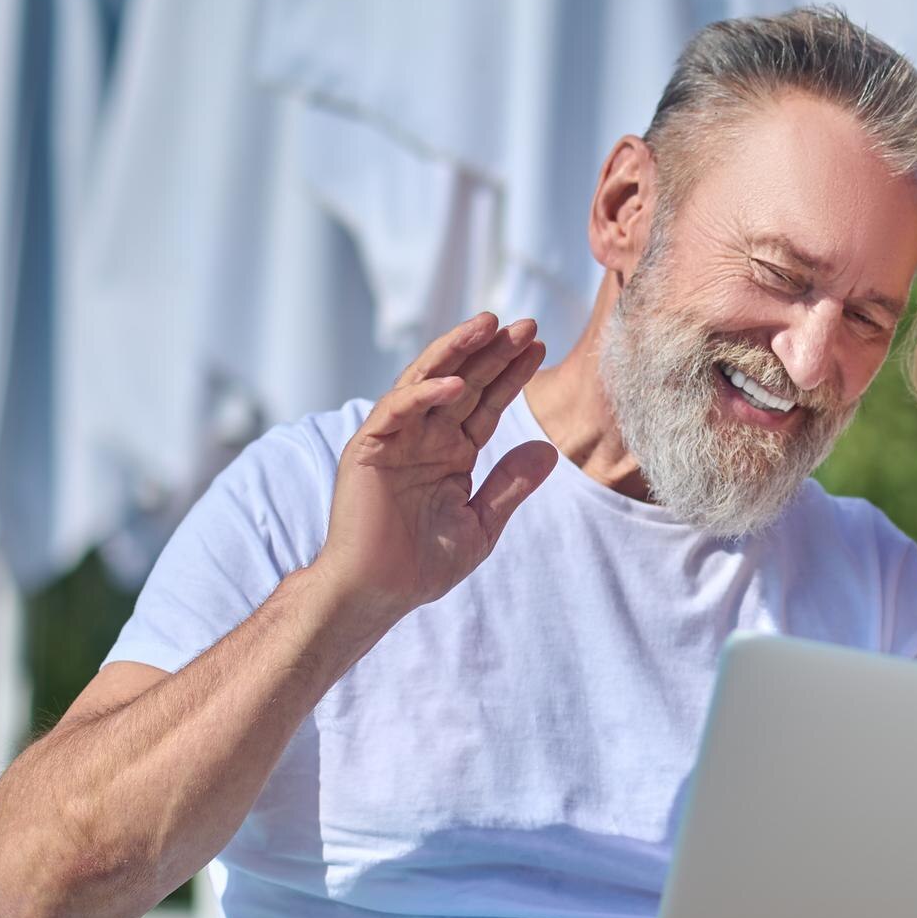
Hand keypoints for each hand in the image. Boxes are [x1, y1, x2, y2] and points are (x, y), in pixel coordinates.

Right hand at [311, 313, 557, 628]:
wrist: (377, 593)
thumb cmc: (422, 564)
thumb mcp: (481, 523)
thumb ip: (510, 485)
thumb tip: (549, 449)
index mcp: (450, 452)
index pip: (486, 403)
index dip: (510, 374)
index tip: (539, 347)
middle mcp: (424, 438)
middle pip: (463, 382)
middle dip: (492, 352)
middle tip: (526, 324)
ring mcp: (395, 439)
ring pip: (427, 382)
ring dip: (456, 352)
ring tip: (488, 326)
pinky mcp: (368, 449)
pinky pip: (397, 411)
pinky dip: (423, 395)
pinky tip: (454, 384)